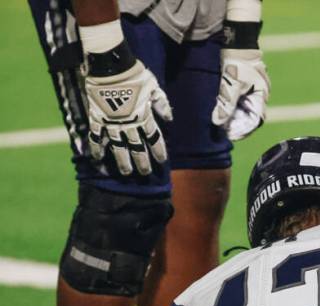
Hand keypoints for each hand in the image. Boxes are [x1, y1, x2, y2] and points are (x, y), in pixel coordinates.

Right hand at [86, 60, 171, 174]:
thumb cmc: (135, 74)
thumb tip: (169, 119)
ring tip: (126, 173)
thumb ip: (162, 104)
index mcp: (143, 115)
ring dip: (122, 160)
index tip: (162, 161)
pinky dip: (96, 147)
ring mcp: (112, 121)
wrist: (111, 64)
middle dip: (142, 161)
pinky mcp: (97, 116)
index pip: (154, 138)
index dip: (159, 150)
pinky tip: (98, 159)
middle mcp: (129, 122)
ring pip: (118, 146)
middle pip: (137, 146)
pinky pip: (96, 135)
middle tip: (145, 173)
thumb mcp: (154, 87)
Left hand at [212, 49, 269, 140]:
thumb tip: (218, 122)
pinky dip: (234, 108)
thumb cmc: (237, 62)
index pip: (255, 121)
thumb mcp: (231, 84)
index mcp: (261, 96)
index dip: (244, 130)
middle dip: (238, 125)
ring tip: (222, 123)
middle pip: (251, 117)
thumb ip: (225, 104)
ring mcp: (255, 91)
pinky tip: (224, 111)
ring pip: (246, 110)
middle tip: (224, 131)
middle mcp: (260, 96)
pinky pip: (242, 102)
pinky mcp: (247, 87)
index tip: (230, 135)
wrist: (237, 42)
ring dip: (235, 118)